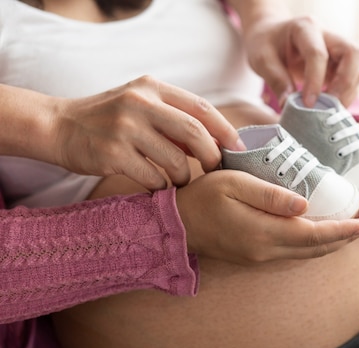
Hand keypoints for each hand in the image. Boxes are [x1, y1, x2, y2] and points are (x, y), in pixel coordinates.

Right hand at [52, 76, 243, 189]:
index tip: (238, 149)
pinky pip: (152, 177)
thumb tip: (217, 143)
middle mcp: (139, 102)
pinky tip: (157, 186)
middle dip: (212, 156)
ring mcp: (124, 128)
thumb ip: (175, 120)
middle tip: (215, 170)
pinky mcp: (112, 153)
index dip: (225, 130)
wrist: (58, 127)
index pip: (201, 107)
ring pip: (175, 160)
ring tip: (180, 181)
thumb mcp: (142, 107)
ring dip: (184, 177)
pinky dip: (161, 186)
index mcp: (152, 88)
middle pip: (194, 132)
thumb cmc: (109, 120)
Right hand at [176, 170, 358, 263]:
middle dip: (344, 239)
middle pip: (316, 249)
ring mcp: (260, 257)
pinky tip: (320, 234)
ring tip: (351, 230)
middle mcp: (266, 251)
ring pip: (306, 254)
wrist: (176, 226)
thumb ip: (270, 195)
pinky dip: (313, 245)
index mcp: (263, 233)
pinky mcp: (255, 257)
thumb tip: (306, 206)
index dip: (343, 231)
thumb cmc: (202, 197)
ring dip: (331, 244)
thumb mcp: (233, 184)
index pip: (314, 234)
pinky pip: (293, 253)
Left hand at [242, 16, 358, 106]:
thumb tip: (289, 105)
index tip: (307, 104)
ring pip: (356, 69)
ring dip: (346, 92)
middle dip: (345, 82)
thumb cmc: (265, 44)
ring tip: (328, 111)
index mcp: (305, 28)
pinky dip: (344, 96)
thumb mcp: (262, 59)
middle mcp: (327, 35)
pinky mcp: (339, 65)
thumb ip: (276, 80)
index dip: (315, 81)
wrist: (271, 35)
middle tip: (329, 105)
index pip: (318, 54)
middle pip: (353, 54)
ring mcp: (336, 50)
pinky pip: (351, 80)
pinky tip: (329, 108)